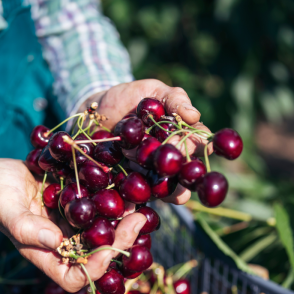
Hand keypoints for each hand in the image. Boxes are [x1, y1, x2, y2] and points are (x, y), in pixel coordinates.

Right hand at [0, 159, 146, 292]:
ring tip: (138, 203)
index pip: (76, 278)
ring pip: (107, 235)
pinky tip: (129, 190)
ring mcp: (75, 227)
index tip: (109, 249)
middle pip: (100, 257)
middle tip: (138, 220)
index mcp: (47, 256)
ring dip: (125, 223)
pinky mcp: (82, 209)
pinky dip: (118, 204)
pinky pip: (104, 212)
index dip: (95, 270)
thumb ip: (25, 226)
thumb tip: (56, 241)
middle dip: (122, 243)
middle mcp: (66, 246)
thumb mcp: (4, 208)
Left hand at [80, 79, 212, 203]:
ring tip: (146, 172)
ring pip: (161, 189)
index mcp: (182, 139)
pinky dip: (131, 200)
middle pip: (183, 174)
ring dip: (158, 185)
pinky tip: (129, 202)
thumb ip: (174, 99)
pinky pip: (132, 196)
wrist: (94, 111)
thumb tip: (193, 115)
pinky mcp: (128, 184)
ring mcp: (149, 175)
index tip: (199, 145)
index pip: (198, 145)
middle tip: (172, 165)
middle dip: (181, 174)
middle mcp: (169, 161)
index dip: (199, 147)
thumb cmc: (130, 97)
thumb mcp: (152, 91)